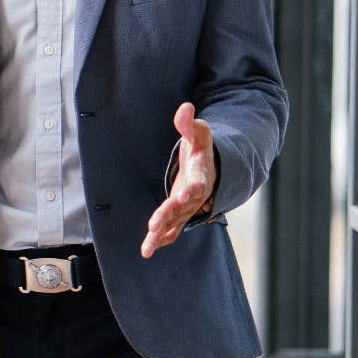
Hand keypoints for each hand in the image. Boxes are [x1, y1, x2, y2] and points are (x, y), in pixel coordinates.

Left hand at [142, 102, 215, 258]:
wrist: (210, 169)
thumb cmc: (201, 149)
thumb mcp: (199, 133)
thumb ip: (190, 124)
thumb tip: (185, 107)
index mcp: (201, 176)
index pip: (197, 184)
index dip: (190, 191)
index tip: (182, 196)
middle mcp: (195, 196)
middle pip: (182, 208)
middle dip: (168, 215)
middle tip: (154, 225)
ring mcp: (187, 208)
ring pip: (175, 223)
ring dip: (161, 234)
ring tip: (147, 248)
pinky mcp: (179, 214)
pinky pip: (172, 230)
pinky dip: (161, 239)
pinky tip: (148, 250)